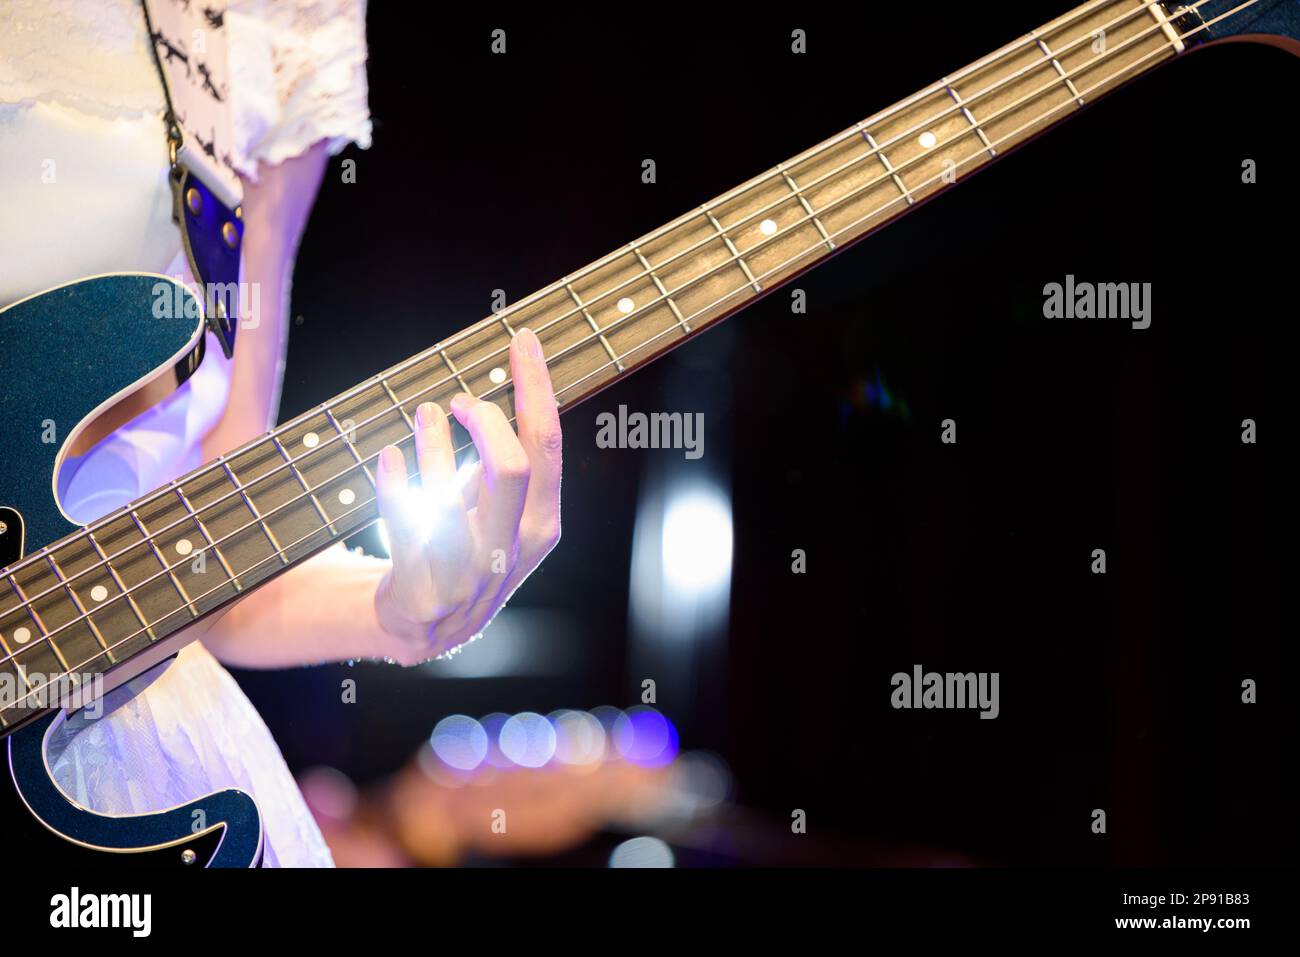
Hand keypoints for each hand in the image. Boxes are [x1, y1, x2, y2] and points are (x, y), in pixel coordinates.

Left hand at [373, 327, 561, 664]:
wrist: (422, 627)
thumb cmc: (460, 549)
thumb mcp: (496, 511)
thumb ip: (505, 461)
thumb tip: (505, 382)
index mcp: (541, 525)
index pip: (548, 446)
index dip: (536, 388)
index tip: (521, 340)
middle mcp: (511, 551)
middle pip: (513, 467)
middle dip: (483, 418)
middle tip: (458, 397)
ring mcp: (468, 578)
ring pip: (452, 498)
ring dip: (433, 446)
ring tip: (423, 413)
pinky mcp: (423, 595)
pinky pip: (404, 529)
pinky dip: (395, 485)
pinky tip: (388, 456)